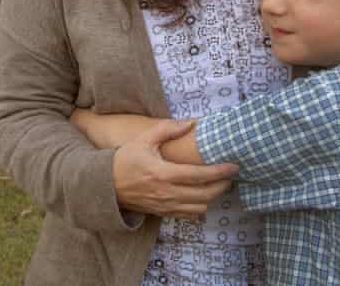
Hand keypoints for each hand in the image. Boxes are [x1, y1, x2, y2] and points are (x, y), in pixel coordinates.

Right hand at [112, 119, 237, 218]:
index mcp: (163, 173)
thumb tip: (191, 123)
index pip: (199, 175)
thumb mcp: (144, 139)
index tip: (234, 166)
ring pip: (199, 208)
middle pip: (205, 195)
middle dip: (222, 185)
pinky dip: (200, 207)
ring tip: (219, 184)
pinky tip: (202, 195)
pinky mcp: (162, 213)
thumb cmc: (125, 159)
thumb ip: (167, 129)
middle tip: (231, 175)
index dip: (220, 172)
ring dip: (212, 197)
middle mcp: (166, 193)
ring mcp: (165, 206)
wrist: (105, 185)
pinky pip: (189, 215)